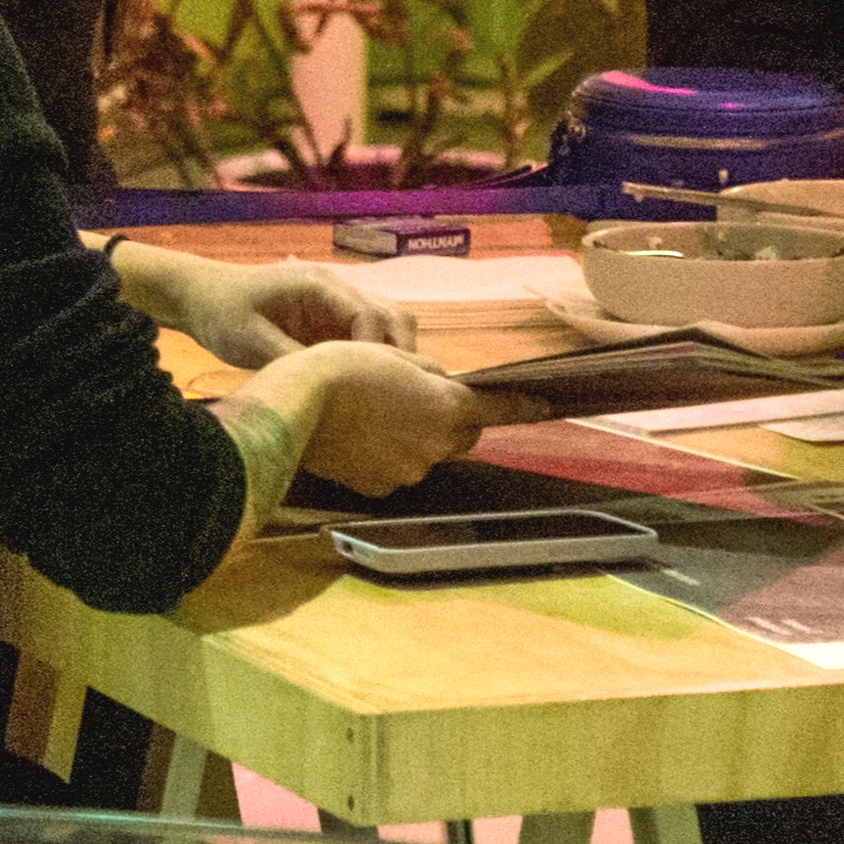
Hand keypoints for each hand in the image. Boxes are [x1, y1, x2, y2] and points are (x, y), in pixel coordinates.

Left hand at [122, 246, 419, 368]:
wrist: (200, 297)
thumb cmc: (221, 313)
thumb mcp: (250, 340)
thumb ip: (291, 359)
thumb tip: (330, 388)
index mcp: (320, 285)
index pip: (371, 314)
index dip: (378, 351)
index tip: (368, 386)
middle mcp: (337, 291)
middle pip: (393, 316)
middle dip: (401, 354)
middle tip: (393, 397)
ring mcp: (336, 307)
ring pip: (387, 327)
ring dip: (392, 359)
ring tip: (385, 398)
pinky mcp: (329, 325)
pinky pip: (366, 341)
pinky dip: (375, 363)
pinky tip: (367, 394)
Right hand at [242, 344, 509, 497]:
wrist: (296, 407)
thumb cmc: (345, 366)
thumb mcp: (394, 354)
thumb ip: (429, 375)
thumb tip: (441, 386)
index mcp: (448, 408)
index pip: (498, 410)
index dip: (523, 407)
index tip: (546, 405)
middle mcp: (437, 446)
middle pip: (462, 435)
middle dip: (453, 420)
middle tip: (422, 398)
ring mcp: (409, 472)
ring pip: (427, 453)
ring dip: (417, 437)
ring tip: (377, 414)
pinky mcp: (380, 489)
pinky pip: (397, 469)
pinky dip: (389, 455)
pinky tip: (361, 436)